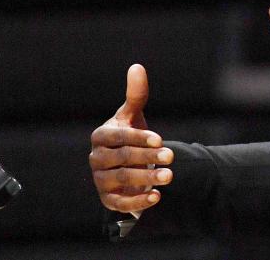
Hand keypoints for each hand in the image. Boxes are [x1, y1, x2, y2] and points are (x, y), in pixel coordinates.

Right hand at [89, 64, 173, 212]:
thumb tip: (137, 66)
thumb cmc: (129, 135)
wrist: (125, 164)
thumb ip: (136, 94)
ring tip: (169, 176)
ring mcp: (101, 180)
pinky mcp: (108, 199)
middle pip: (122, 158)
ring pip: (122, 180)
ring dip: (147, 179)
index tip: (160, 138)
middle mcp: (97, 158)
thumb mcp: (133, 115)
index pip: (119, 137)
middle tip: (172, 157)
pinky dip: (138, 201)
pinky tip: (157, 197)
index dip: (139, 138)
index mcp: (102, 136)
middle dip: (148, 157)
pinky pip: (120, 203)